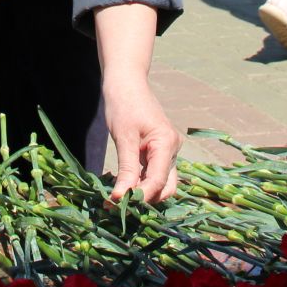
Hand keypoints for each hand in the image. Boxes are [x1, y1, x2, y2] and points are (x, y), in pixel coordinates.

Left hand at [95, 2, 179, 202]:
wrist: (125, 82)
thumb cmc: (124, 104)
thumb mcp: (123, 137)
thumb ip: (126, 169)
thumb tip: (121, 198)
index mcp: (167, 144)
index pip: (158, 181)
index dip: (139, 196)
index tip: (115, 204)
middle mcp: (172, 149)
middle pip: (165, 187)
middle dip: (144, 199)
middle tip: (116, 205)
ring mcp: (166, 151)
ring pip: (159, 183)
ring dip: (140, 192)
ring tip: (115, 198)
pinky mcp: (157, 151)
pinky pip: (151, 173)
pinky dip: (138, 182)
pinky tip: (119, 185)